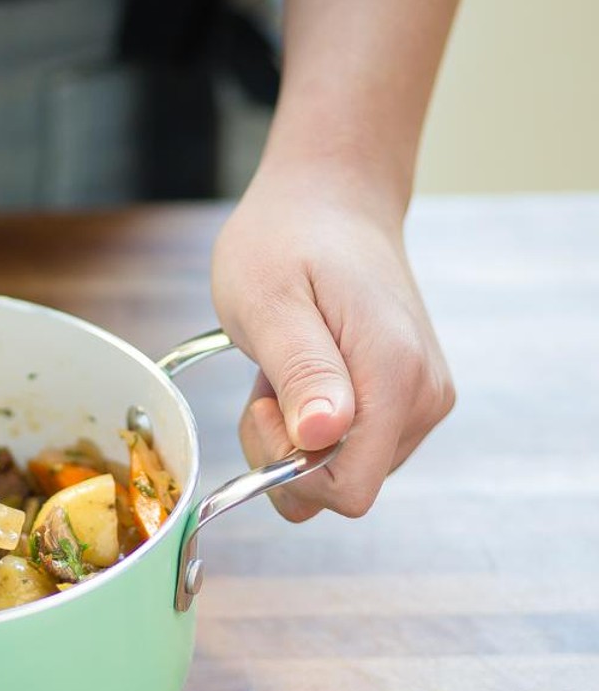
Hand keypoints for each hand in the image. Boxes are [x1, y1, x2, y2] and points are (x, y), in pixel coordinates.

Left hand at [211, 165, 454, 520]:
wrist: (331, 199)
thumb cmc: (288, 240)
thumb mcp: (269, 300)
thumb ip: (301, 371)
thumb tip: (324, 436)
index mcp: (395, 376)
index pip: (350, 490)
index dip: (290, 469)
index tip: (266, 405)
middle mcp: (424, 398)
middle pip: (344, 486)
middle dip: (286, 451)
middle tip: (271, 378)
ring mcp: (423, 401)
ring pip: (345, 471)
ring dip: (297, 436)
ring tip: (288, 366)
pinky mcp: (411, 400)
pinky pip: (353, 449)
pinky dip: (314, 423)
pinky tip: (305, 370)